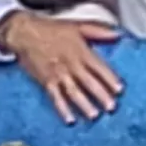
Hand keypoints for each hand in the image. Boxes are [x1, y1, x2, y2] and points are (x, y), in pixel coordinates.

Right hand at [0, 9, 125, 122]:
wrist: (25, 33)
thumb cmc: (52, 29)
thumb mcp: (78, 25)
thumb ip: (98, 31)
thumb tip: (118, 34)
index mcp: (81, 51)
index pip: (99, 67)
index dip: (110, 79)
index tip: (120, 90)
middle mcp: (71, 64)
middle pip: (89, 82)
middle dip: (101, 95)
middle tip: (112, 107)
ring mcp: (58, 74)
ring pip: (74, 92)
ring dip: (84, 105)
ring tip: (95, 116)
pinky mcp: (46, 81)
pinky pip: (55, 97)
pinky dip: (62, 109)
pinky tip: (69, 120)